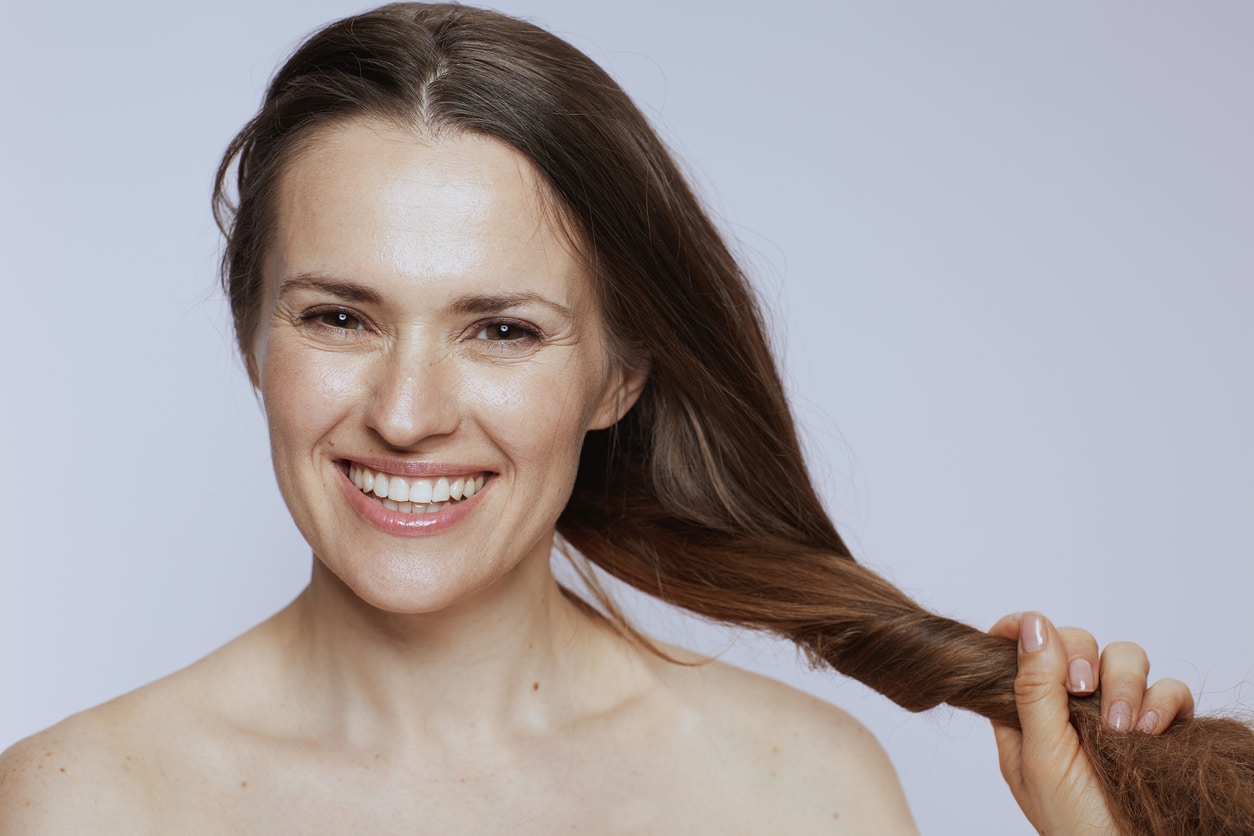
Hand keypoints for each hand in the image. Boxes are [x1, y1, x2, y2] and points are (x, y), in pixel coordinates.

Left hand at [988, 611, 1193, 834]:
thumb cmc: (1073, 823)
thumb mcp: (1040, 754)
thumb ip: (1034, 688)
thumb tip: (1031, 622)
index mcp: (1028, 712)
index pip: (1021, 650)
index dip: (1024, 630)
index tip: (1028, 626)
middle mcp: (1072, 707)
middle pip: (1078, 643)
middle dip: (1082, 657)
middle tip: (1081, 689)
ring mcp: (1117, 714)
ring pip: (1125, 657)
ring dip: (1125, 683)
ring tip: (1122, 727)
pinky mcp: (1159, 726)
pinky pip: (1169, 689)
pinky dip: (1162, 702)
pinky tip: (1148, 732)